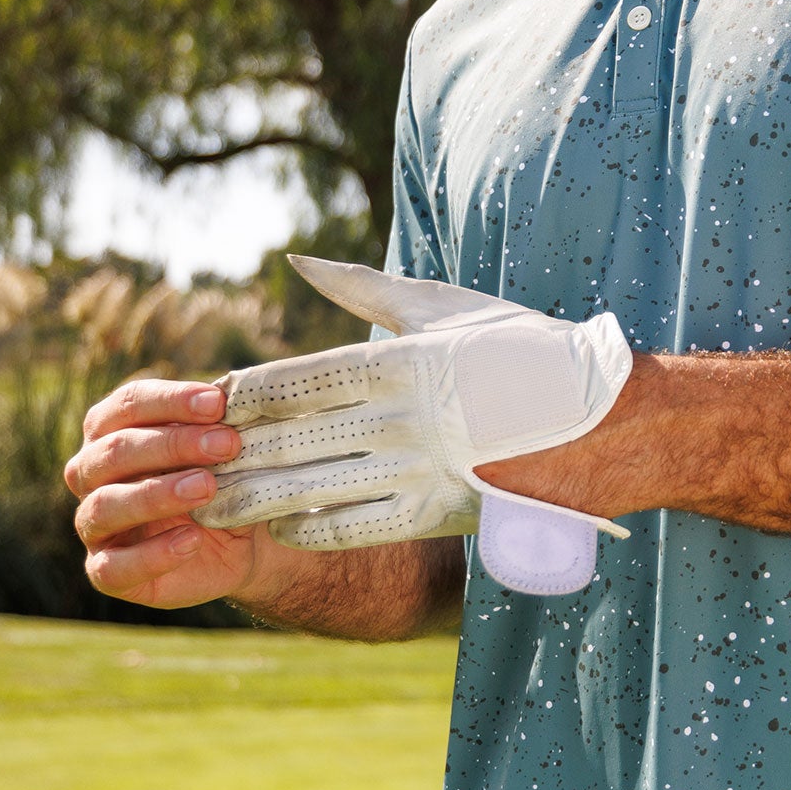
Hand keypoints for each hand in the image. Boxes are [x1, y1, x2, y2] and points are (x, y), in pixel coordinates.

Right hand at [65, 374, 286, 610]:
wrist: (242, 544)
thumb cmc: (224, 480)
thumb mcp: (226, 451)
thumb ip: (220, 427)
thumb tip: (238, 399)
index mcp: (112, 430)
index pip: (128, 404)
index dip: (170, 401)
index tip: (217, 404)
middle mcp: (91, 473)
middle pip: (115, 451)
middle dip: (172, 444)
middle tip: (226, 445)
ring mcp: (93, 524)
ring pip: (105, 505)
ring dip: (156, 494)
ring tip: (207, 487)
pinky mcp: (106, 571)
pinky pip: (111, 567)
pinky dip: (153, 554)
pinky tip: (192, 541)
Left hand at [197, 257, 633, 595]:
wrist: (607, 418)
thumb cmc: (523, 353)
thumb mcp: (444, 307)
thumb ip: (364, 288)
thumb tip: (299, 260)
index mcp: (398, 360)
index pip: (292, 381)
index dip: (239, 398)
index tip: (205, 406)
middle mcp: (401, 415)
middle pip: (288, 439)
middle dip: (230, 455)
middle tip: (183, 466)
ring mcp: (420, 467)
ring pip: (311, 488)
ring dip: (254, 500)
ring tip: (211, 509)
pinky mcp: (440, 510)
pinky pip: (357, 526)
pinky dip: (311, 528)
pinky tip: (281, 529)